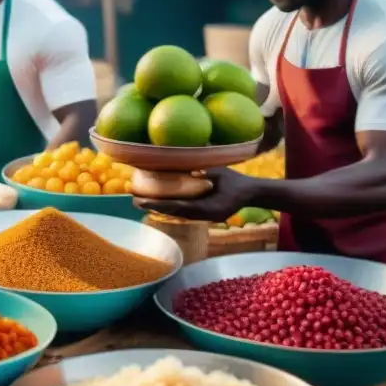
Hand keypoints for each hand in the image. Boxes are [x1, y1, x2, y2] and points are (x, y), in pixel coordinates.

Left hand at [132, 167, 256, 221]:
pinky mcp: (204, 214)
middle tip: (135, 201)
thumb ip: (207, 173)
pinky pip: (183, 211)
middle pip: (174, 212)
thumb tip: (192, 170)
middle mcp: (204, 215)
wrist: (251, 193)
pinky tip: (157, 203)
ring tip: (140, 202)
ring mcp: (204, 216)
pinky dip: (170, 207)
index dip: (161, 204)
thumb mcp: (222, 174)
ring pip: (177, 213)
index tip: (144, 201)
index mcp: (209, 209)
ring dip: (159, 207)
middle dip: (155, 206)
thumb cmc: (237, 181)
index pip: (179, 207)